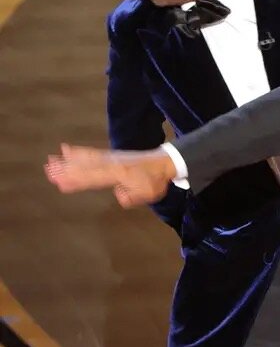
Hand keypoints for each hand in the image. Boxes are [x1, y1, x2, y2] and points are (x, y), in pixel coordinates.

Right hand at [44, 144, 176, 207]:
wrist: (164, 162)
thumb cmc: (155, 181)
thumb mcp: (148, 193)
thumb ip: (133, 196)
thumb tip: (119, 195)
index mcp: (120, 173)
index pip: (95, 178)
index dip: (78, 180)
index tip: (62, 182)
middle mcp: (113, 163)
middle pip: (87, 167)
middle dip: (68, 170)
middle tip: (49, 171)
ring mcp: (111, 158)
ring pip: (87, 159)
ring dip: (69, 161)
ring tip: (51, 161)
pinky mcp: (111, 156)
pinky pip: (93, 153)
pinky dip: (79, 152)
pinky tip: (66, 149)